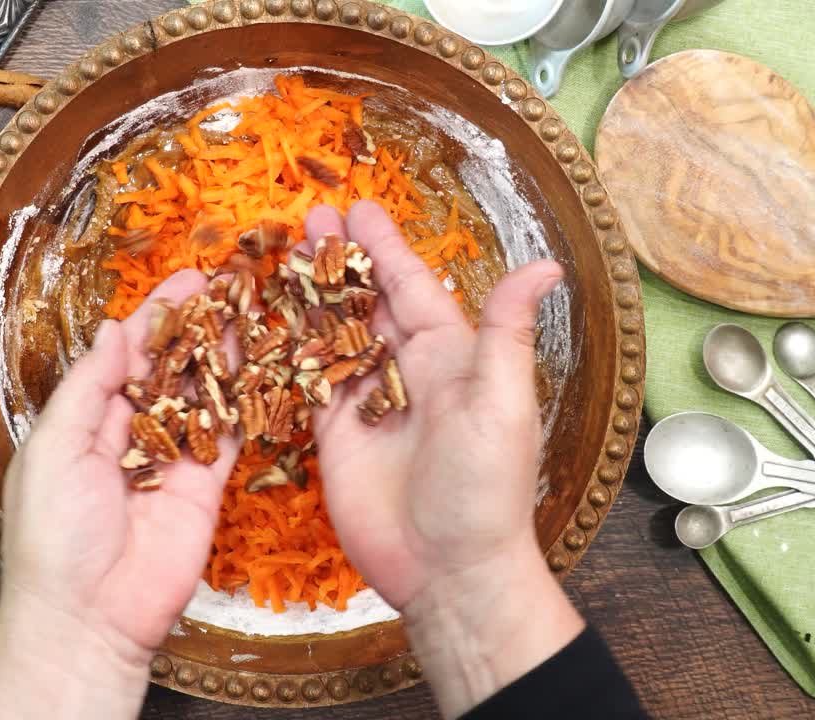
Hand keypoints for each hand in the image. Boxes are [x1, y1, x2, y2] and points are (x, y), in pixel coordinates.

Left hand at [0, 270, 240, 719]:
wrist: (90, 615)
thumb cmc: (54, 534)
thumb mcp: (54, 448)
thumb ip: (89, 387)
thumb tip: (112, 330)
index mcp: (86, 422)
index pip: (125, 357)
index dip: (153, 318)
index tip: (183, 282)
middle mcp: (133, 434)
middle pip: (170, 368)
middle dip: (195, 326)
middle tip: (225, 284)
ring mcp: (173, 458)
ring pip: (203, 394)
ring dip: (223, 353)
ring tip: (248, 310)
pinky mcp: (207, 485)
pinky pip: (228, 434)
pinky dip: (244, 399)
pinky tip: (259, 362)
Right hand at [304, 201, 583, 716]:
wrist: (450, 569)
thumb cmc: (486, 488)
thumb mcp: (503, 403)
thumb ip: (507, 332)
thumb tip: (546, 265)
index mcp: (450, 356)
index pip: (412, 287)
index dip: (385, 249)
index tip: (359, 210)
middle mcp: (407, 372)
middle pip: (366, 301)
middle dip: (339, 259)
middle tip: (309, 216)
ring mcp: (368, 404)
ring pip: (333, 334)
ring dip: (310, 294)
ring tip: (281, 252)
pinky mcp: (334, 437)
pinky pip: (308, 382)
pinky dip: (290, 350)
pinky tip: (268, 319)